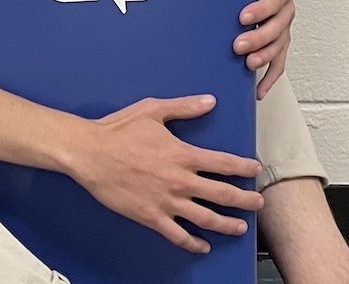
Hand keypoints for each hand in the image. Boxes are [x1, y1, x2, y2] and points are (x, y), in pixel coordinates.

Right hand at [69, 95, 263, 253]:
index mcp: (183, 154)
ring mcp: (166, 202)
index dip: (244, 168)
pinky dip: (194, 243)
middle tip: (258, 202)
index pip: (224, 163)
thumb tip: (210, 101)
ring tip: (241, 227)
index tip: (255, 170)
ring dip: (227, 224)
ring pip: (206, 219)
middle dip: (245, 200)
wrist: (89, 153)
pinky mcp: (151, 217)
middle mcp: (180, 181)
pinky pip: (178, 236)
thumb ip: (184, 107)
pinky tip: (203, 246)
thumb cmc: (119, 129)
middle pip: (222, 194)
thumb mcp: (153, 110)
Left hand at [235, 0, 293, 99]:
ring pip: (278, 48)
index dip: (260, 10)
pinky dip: (269, 78)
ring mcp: (281, 31)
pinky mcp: (276, 45)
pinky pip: (278, 65)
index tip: (243, 17)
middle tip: (238, 45)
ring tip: (248, 65)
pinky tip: (258, 90)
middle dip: (258, 39)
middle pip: (277, 29)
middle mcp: (284, 13)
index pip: (273, 1)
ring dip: (264, 58)